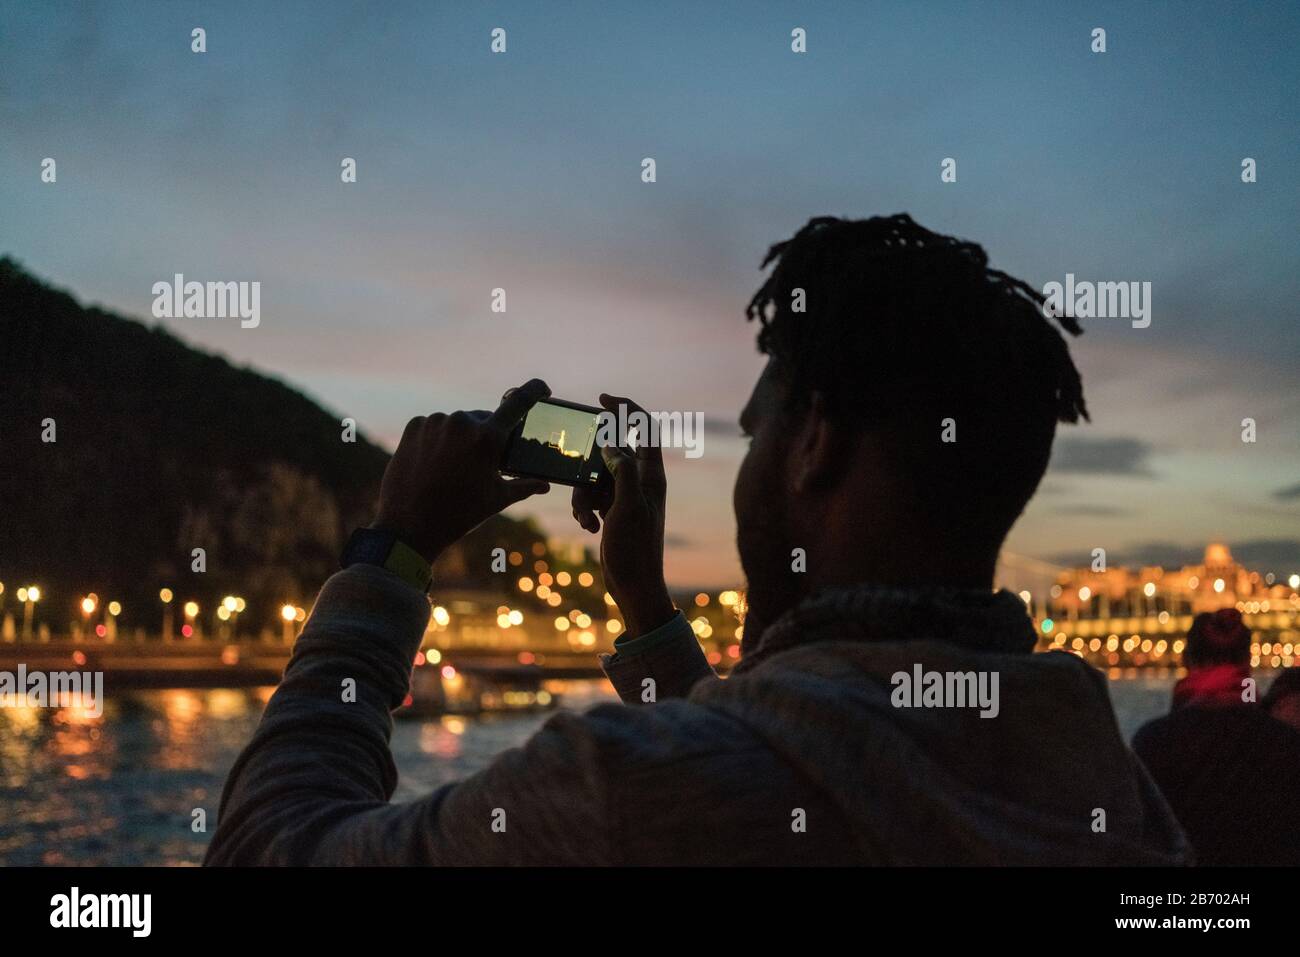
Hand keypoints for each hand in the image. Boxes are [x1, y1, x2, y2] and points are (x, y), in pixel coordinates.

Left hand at [372, 379, 552, 560]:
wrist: (408, 527)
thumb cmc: (459, 515)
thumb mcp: (497, 500)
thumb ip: (524, 486)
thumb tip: (544, 484)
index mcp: (488, 438)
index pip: (519, 402)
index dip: (535, 391)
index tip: (542, 389)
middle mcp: (462, 422)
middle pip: (486, 419)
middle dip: (489, 436)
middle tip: (483, 462)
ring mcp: (436, 422)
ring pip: (459, 424)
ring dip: (463, 438)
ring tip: (455, 468)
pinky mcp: (415, 426)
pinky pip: (436, 426)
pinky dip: (440, 439)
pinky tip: (436, 462)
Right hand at [572, 394, 674, 635]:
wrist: (634, 586)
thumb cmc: (636, 549)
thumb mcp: (627, 507)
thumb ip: (622, 470)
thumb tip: (611, 444)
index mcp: (651, 475)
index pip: (644, 428)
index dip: (626, 409)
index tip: (602, 399)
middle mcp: (639, 481)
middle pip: (610, 452)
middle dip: (589, 466)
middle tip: (581, 481)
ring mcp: (624, 496)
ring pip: (594, 475)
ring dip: (583, 494)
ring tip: (587, 518)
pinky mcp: (612, 510)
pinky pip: (591, 496)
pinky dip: (584, 509)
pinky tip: (588, 527)